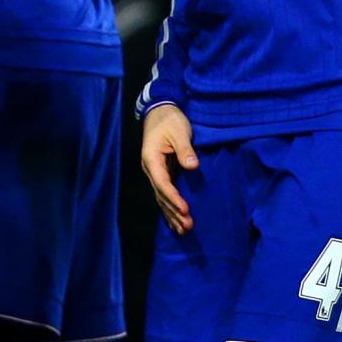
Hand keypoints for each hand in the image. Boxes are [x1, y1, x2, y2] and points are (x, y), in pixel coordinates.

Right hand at [140, 103, 197, 233]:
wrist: (160, 111)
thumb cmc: (170, 119)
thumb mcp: (179, 131)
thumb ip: (185, 149)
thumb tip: (192, 166)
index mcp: (151, 159)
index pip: (162, 183)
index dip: (173, 198)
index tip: (185, 210)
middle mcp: (150, 169)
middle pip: (161, 195)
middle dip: (173, 212)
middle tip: (187, 226)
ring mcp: (154, 172)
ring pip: (161, 198)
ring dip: (171, 214)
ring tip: (183, 230)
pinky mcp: (161, 172)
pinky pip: (164, 194)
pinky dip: (170, 208)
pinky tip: (176, 220)